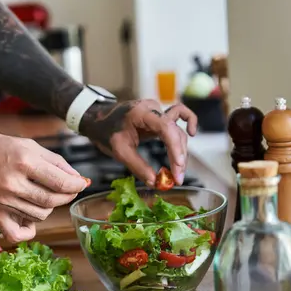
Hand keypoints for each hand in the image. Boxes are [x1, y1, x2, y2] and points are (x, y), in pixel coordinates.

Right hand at [0, 132, 87, 242]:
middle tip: (67, 189)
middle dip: (67, 195)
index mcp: (24, 162)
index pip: (61, 182)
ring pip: (40, 215)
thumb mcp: (29, 145)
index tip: (82, 183)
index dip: (77, 184)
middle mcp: (14, 184)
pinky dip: (28, 231)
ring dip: (49, 207)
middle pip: (53, 200)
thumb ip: (56, 162)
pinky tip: (31, 219)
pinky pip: (17, 233)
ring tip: (44, 195)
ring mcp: (4, 201)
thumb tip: (77, 178)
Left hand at [79, 100, 197, 185]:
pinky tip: (192, 133)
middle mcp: (153, 108)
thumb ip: (137, 166)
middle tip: (177, 178)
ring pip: (177, 130)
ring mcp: (157, 111)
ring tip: (176, 172)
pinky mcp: (158, 117)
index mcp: (141, 113)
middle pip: (174, 131)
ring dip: (180, 151)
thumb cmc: (105, 131)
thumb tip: (154, 182)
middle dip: (178, 156)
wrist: (98, 119)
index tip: (177, 167)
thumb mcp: (118, 151)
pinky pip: (177, 119)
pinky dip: (186, 125)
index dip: (175, 148)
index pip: (166, 127)